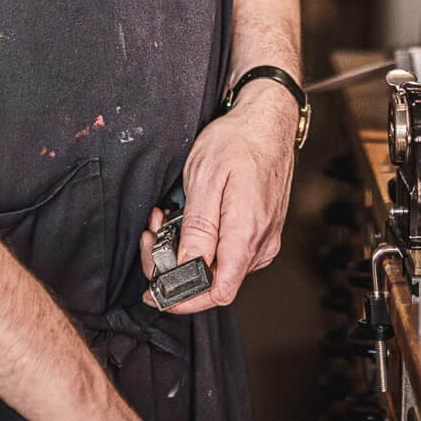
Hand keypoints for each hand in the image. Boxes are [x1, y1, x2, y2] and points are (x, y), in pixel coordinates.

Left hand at [141, 86, 295, 314]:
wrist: (269, 121)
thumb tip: (188, 266)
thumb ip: (198, 226)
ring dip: (186, 251)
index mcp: (246, 233)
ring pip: (219, 268)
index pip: (218, 293)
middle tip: (152, 234)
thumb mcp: (206, 175)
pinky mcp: (261, 233)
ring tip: (166, 217)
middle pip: (213, 283)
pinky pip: (229, 252)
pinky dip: (203, 242)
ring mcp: (264, 240)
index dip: (185, 299)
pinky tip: (189, 218)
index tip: (157, 291)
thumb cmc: (238, 140)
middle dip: (175, 266)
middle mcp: (260, 244)